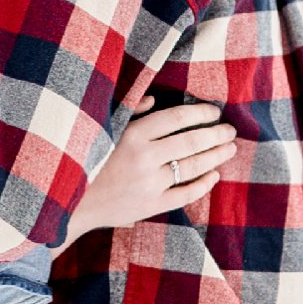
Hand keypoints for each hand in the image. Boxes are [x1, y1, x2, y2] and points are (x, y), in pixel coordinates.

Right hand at [67, 101, 237, 237]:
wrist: (71, 202)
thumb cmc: (88, 160)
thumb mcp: (104, 131)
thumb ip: (130, 113)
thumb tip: (154, 97)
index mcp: (133, 134)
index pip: (176, 118)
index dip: (200, 113)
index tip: (215, 112)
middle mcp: (144, 158)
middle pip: (191, 143)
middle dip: (216, 135)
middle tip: (231, 130)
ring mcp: (149, 184)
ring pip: (192, 167)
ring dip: (215, 157)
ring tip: (229, 149)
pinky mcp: (151, 206)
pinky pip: (185, 195)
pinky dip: (203, 185)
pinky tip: (213, 176)